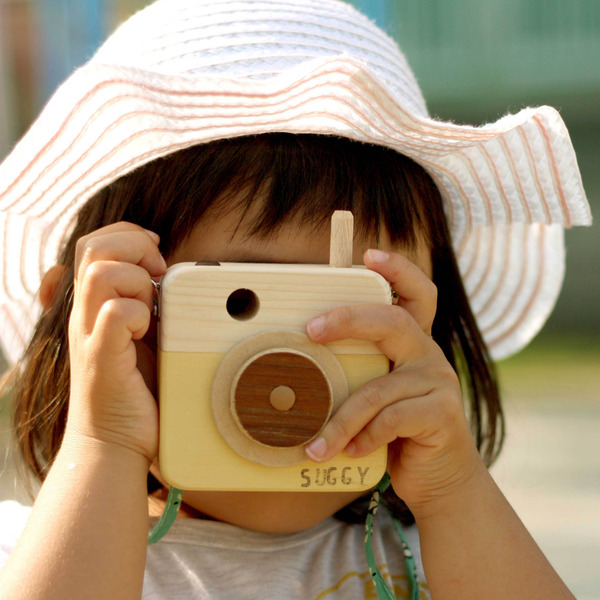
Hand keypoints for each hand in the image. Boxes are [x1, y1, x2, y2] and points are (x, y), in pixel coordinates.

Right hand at [66, 222, 166, 460]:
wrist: (115, 443)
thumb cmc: (135, 390)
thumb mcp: (143, 336)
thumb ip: (147, 304)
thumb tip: (168, 275)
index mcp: (96, 304)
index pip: (97, 243)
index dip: (129, 235)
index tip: (158, 257)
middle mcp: (86, 314)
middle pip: (95, 247)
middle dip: (136, 248)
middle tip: (158, 276)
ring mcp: (90, 335)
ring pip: (102, 273)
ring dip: (137, 283)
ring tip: (150, 310)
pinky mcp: (101, 358)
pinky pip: (115, 313)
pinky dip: (138, 316)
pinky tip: (147, 334)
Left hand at [305, 249, 482, 515]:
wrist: (440, 478)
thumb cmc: (396, 432)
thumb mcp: (377, 395)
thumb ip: (358, 375)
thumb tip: (300, 365)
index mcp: (413, 344)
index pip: (416, 294)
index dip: (398, 270)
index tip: (369, 255)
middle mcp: (429, 354)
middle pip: (393, 322)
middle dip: (349, 319)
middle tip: (311, 329)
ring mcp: (440, 382)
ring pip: (379, 388)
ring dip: (341, 419)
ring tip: (315, 444)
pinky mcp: (444, 414)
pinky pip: (392, 419)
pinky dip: (365, 437)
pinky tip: (351, 452)